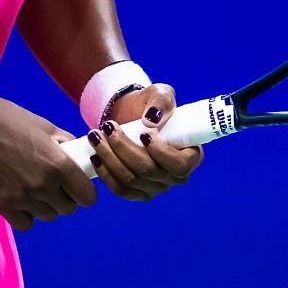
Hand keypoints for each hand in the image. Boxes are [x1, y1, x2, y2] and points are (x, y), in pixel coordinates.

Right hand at [0, 93, 98, 231]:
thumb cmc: (6, 119)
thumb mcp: (43, 125)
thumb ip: (64, 143)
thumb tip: (78, 154)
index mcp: (58, 164)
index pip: (87, 196)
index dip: (84, 190)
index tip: (77, 184)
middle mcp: (44, 185)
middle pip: (68, 208)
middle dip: (65, 196)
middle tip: (54, 182)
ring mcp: (23, 199)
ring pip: (48, 216)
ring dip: (45, 205)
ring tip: (33, 187)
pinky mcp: (2, 206)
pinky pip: (26, 223)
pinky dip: (26, 214)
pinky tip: (19, 198)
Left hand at [83, 83, 203, 201]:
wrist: (132, 116)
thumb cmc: (152, 106)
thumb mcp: (160, 94)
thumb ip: (162, 103)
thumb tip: (151, 121)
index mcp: (191, 156)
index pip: (180, 165)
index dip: (161, 153)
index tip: (144, 133)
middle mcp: (175, 177)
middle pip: (148, 171)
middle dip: (124, 148)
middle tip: (108, 127)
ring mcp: (156, 187)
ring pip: (131, 180)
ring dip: (109, 157)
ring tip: (96, 136)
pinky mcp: (137, 192)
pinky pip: (121, 190)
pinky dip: (106, 174)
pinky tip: (95, 156)